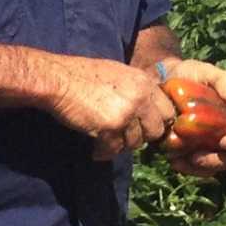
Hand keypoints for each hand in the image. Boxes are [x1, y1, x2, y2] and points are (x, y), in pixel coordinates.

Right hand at [47, 57, 173, 158]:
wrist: (58, 80)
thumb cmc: (82, 74)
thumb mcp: (118, 73)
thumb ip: (136, 89)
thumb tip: (146, 109)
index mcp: (144, 82)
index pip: (168, 111)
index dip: (157, 122)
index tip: (145, 127)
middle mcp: (141, 98)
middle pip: (155, 130)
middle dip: (141, 136)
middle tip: (124, 136)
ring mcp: (126, 114)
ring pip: (135, 142)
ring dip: (120, 144)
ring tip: (106, 141)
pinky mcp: (110, 128)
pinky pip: (114, 150)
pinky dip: (104, 152)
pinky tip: (96, 149)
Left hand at [155, 57, 225, 179]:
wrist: (161, 81)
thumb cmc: (190, 75)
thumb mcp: (206, 71)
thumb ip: (224, 79)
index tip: (224, 140)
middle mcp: (223, 137)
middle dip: (216, 161)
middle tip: (196, 156)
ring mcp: (205, 147)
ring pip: (210, 169)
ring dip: (197, 168)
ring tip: (179, 158)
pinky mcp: (186, 152)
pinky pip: (191, 169)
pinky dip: (183, 167)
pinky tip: (171, 159)